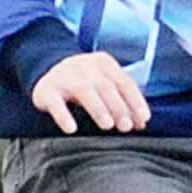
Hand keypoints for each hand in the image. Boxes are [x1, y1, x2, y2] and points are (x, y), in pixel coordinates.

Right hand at [33, 52, 152, 133]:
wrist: (47, 73)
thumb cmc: (84, 83)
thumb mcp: (104, 85)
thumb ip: (122, 101)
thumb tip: (141, 123)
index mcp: (103, 63)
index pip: (123, 81)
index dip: (135, 100)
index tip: (144, 118)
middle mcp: (85, 66)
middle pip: (105, 86)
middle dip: (118, 107)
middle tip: (126, 127)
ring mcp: (65, 76)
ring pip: (84, 90)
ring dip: (98, 108)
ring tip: (107, 125)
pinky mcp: (47, 90)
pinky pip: (56, 103)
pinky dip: (64, 116)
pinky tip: (71, 129)